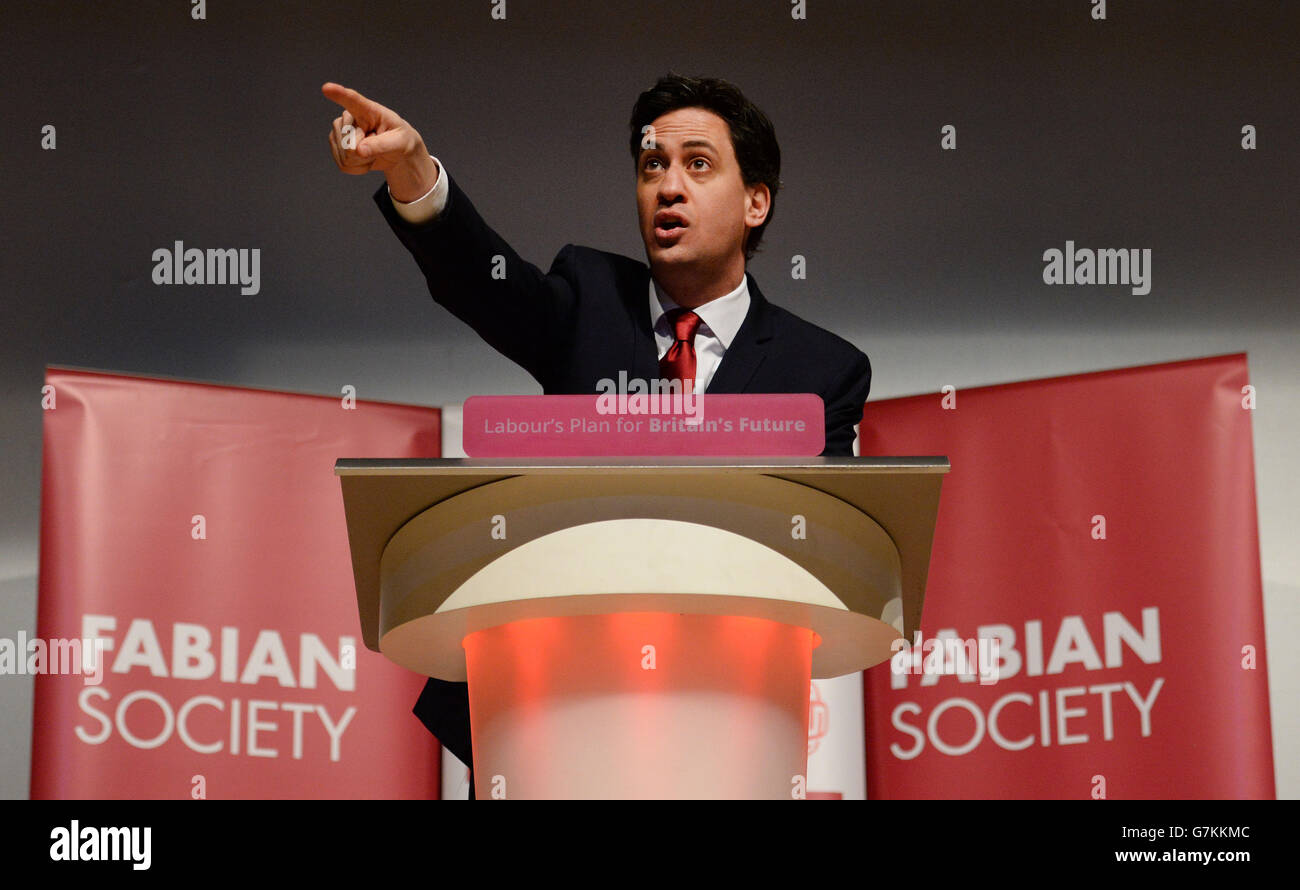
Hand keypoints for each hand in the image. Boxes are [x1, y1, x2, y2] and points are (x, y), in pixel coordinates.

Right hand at [322, 82, 438, 201]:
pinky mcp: (336, 145)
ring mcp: (340, 131)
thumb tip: (358, 150)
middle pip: (349, 142)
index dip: (339, 94)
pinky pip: (344, 165)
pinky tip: (365, 158)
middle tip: (378, 145)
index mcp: (369, 110)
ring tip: (372, 150)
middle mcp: (350, 117)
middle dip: (366, 152)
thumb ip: (381, 145)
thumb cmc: (400, 140)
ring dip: (363, 161)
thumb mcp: (399, 142)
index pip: (353, 100)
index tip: (327, 88)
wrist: (396, 151)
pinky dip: (358, 168)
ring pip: (346, 156)